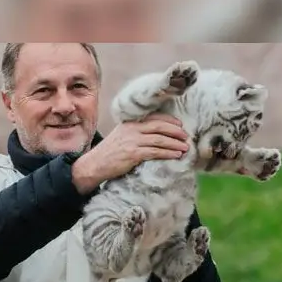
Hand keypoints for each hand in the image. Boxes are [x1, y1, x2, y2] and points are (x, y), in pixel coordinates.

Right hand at [72, 113, 188, 193]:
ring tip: (185, 148)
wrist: (94, 164)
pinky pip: (156, 152)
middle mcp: (132, 129)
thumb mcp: (121, 136)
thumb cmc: (109, 153)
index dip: (170, 120)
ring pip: (160, 139)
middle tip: (186, 136)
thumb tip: (155, 134)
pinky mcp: (134, 154)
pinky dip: (168, 153)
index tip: (180, 125)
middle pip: (160, 126)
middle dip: (176, 131)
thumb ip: (136, 132)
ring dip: (175, 144)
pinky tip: (176, 155)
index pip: (154, 117)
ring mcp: (133, 141)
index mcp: (130, 123)